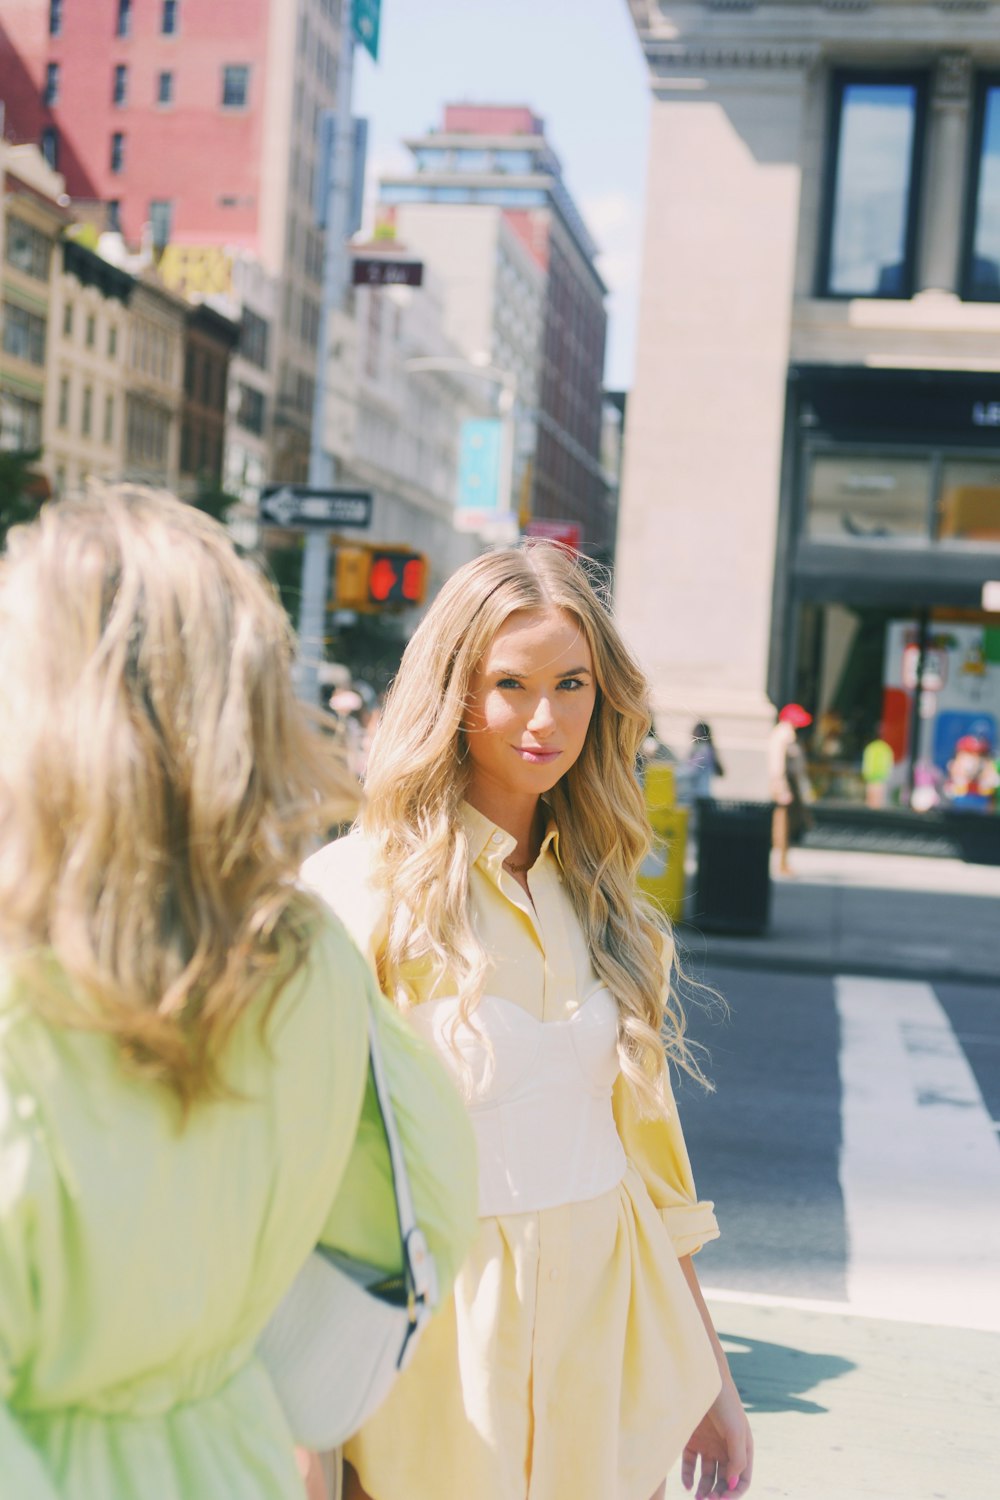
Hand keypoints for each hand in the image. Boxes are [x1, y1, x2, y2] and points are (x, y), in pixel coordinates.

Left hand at [681, 1378, 752, 1497]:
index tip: (723, 1499)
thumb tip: (733, 1484)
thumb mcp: (736, 1430)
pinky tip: (687, 1485)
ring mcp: (708, 1445)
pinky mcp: (691, 1440)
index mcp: (742, 1449)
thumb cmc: (724, 1403)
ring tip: (697, 1499)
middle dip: (718, 1494)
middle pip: (724, 1481)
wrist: (701, 1378)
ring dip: (703, 1490)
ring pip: (707, 1477)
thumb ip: (737, 1459)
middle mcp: (725, 1450)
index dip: (735, 1493)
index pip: (742, 1480)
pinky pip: (690, 1465)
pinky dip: (688, 1477)